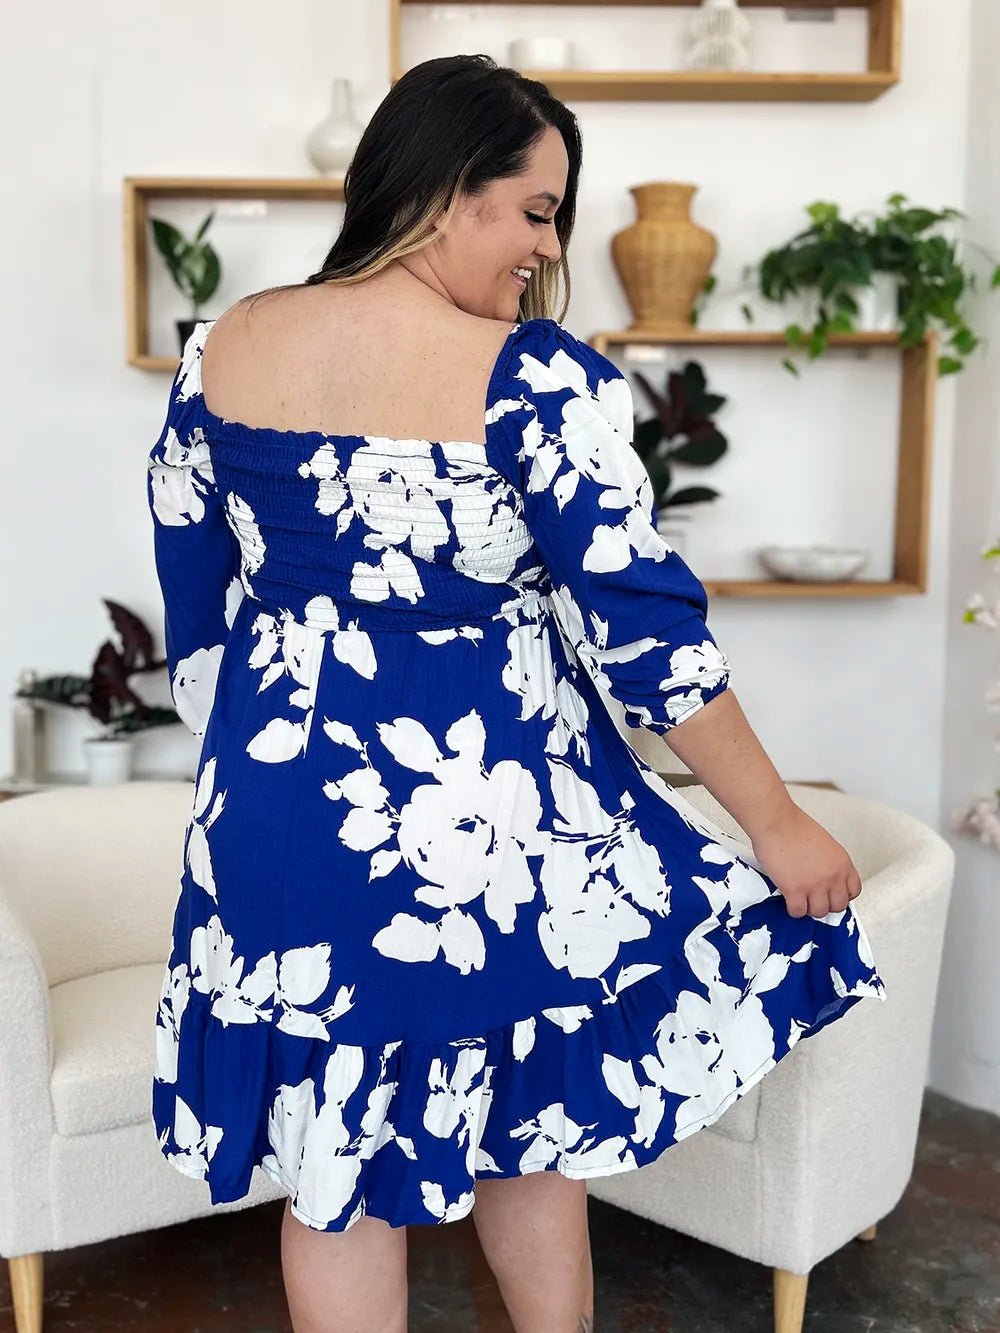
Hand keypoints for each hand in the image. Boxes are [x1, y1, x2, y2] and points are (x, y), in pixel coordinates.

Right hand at [750, 804, 862, 919]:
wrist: (776, 822)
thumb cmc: (794, 826)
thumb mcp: (824, 844)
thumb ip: (828, 863)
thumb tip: (822, 877)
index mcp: (842, 863)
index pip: (854, 891)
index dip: (841, 895)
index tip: (831, 894)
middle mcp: (833, 876)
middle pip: (838, 906)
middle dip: (825, 903)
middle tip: (813, 898)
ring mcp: (815, 885)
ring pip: (819, 912)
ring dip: (808, 907)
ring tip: (799, 898)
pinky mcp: (795, 891)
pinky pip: (798, 912)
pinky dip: (793, 909)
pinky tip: (788, 898)